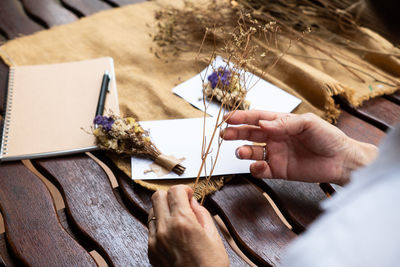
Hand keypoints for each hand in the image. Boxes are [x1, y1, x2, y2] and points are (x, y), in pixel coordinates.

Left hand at [148, 185, 228, 266]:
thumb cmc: (211, 265)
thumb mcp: (213, 235)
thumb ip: (201, 213)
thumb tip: (191, 201)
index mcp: (183, 222)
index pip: (174, 190)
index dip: (184, 189)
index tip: (189, 194)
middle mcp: (165, 229)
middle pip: (158, 196)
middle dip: (171, 196)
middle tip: (182, 204)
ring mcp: (155, 241)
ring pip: (152, 211)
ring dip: (164, 210)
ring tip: (178, 220)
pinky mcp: (151, 251)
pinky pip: (151, 229)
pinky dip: (160, 225)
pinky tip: (173, 234)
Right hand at [222, 110, 377, 184]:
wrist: (341, 161)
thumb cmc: (328, 138)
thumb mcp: (309, 123)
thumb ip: (285, 123)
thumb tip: (263, 124)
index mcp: (281, 123)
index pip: (257, 118)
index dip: (242, 117)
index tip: (228, 118)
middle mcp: (276, 137)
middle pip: (250, 134)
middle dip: (236, 133)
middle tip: (225, 134)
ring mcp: (276, 154)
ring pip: (252, 152)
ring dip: (243, 151)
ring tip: (241, 152)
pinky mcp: (279, 170)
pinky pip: (262, 170)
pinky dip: (255, 169)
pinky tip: (256, 166)